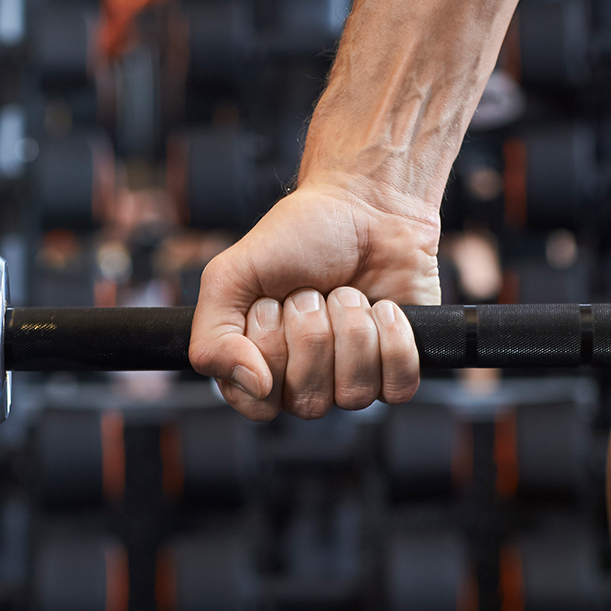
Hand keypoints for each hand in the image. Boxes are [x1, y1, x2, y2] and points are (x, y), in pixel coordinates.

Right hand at [189, 181, 440, 420]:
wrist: (365, 206)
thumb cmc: (299, 236)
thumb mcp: (231, 275)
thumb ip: (212, 336)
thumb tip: (253, 385)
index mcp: (256, 365)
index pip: (258, 403)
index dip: (268, 354)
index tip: (270, 306)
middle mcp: (304, 380)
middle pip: (308, 399)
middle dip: (311, 332)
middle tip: (310, 292)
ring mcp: (353, 377)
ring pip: (354, 393)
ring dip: (351, 328)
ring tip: (347, 293)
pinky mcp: (396, 367)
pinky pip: (397, 387)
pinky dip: (393, 339)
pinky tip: (383, 307)